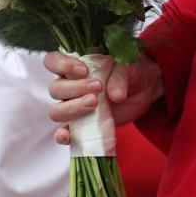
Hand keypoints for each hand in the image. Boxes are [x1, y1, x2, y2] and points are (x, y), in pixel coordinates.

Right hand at [44, 49, 164, 144]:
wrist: (142, 88)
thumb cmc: (128, 70)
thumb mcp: (126, 66)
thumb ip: (119, 76)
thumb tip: (116, 96)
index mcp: (74, 64)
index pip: (52, 61)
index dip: (62, 65)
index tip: (83, 70)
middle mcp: (69, 85)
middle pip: (55, 88)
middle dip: (74, 89)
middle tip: (98, 87)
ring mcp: (73, 106)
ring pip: (57, 110)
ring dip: (72, 109)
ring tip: (94, 103)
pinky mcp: (81, 126)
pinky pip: (64, 133)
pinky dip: (63, 135)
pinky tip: (67, 135)